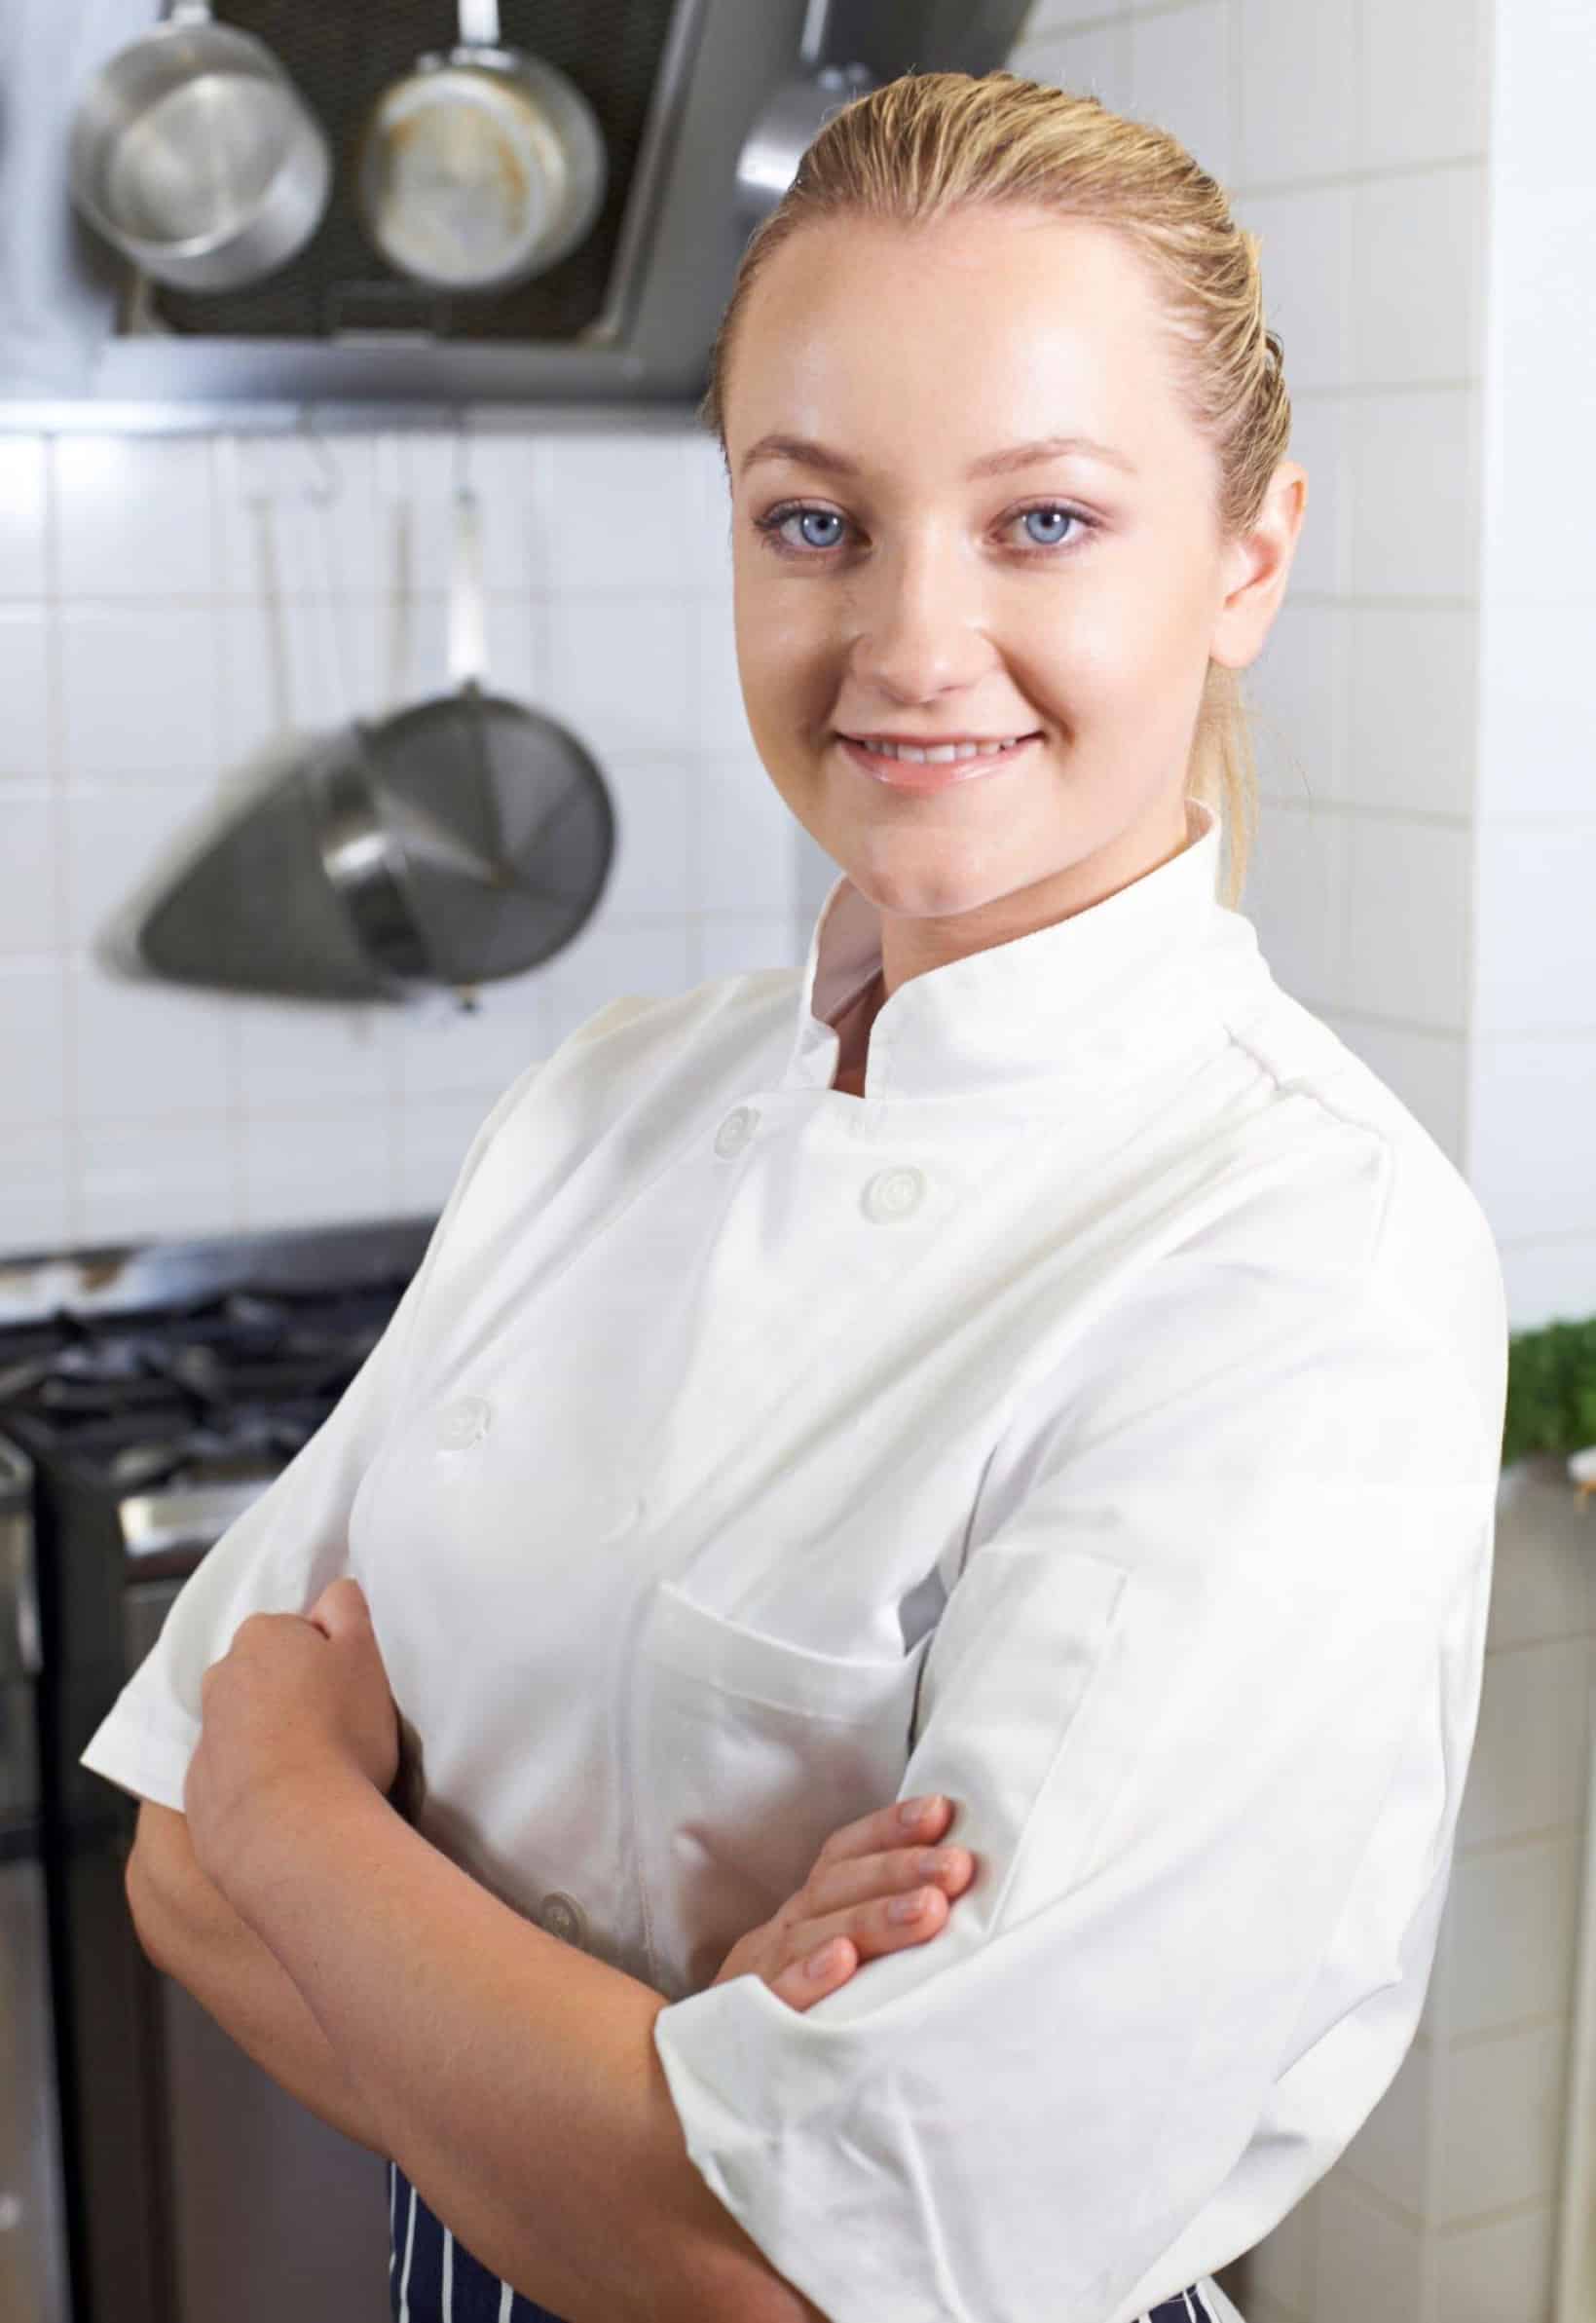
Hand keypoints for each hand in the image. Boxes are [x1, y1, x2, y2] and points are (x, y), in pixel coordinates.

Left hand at [184, 1577, 399, 1902]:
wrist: (294, 1833)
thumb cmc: (340, 1736)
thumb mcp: (365, 1652)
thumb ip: (347, 1607)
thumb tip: (331, 1594)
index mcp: (261, 1635)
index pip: (301, 1633)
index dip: (331, 1660)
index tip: (350, 1693)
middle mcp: (220, 1678)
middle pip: (268, 1675)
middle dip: (296, 1694)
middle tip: (340, 1731)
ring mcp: (205, 1737)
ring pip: (249, 1724)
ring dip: (276, 1737)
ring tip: (318, 1772)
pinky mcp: (200, 1791)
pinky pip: (236, 1774)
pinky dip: (259, 1782)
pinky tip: (292, 1803)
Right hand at [711, 1794, 974, 2011]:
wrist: (703, 2079)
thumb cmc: (796, 2015)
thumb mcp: (831, 1961)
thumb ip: (875, 1929)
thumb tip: (954, 1895)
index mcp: (806, 1914)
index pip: (843, 1857)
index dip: (887, 1830)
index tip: (941, 1811)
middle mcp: (784, 1933)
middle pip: (838, 1887)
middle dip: (900, 1870)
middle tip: (956, 1866)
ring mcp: (762, 1975)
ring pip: (815, 1935)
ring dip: (873, 1918)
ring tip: (928, 1910)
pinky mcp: (748, 2026)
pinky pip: (776, 1997)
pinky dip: (808, 1976)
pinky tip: (842, 1961)